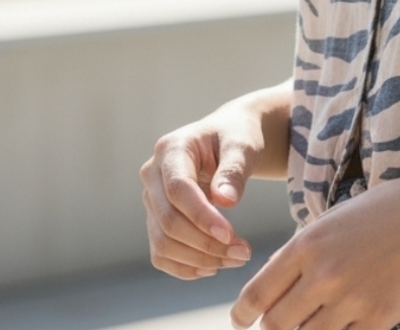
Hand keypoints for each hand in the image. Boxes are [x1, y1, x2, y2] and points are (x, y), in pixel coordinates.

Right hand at [140, 103, 265, 279]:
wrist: (230, 138)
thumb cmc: (237, 136)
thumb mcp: (243, 144)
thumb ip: (234, 169)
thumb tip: (226, 202)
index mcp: (171, 149)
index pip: (178, 190)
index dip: (201, 216)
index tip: (230, 235)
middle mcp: (153, 174)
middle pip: (168, 221)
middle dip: (205, 244)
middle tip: (243, 252)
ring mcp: (152, 199)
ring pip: (163, 242)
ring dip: (199, 259)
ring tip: (237, 259)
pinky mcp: (156, 219)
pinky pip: (162, 253)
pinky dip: (186, 266)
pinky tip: (214, 267)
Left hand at [231, 166, 399, 329]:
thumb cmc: (386, 209)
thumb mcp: (335, 219)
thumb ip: (301, 252)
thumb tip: (269, 286)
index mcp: (308, 243)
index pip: (256, 296)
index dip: (242, 315)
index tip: (243, 321)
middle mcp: (324, 274)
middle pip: (275, 326)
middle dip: (274, 329)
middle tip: (281, 324)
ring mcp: (352, 299)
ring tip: (316, 319)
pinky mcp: (380, 318)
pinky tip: (346, 324)